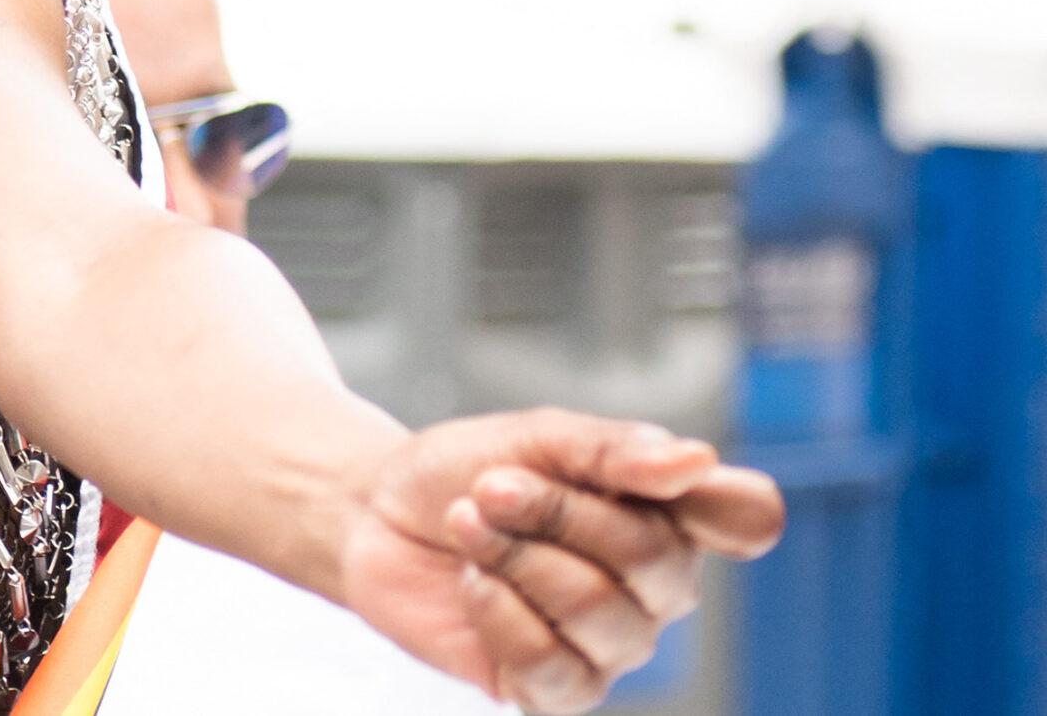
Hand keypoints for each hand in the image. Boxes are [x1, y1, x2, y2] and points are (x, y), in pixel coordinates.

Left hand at [333, 408, 784, 712]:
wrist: (377, 515)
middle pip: (655, 562)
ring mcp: (610, 645)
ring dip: (515, 559)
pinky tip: (472, 585)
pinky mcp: (556, 690)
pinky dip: (498, 613)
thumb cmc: (463, 471)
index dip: (730, 506)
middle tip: (491, 487)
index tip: (671, 481)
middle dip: (556, 514)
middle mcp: (655, 589)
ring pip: (598, 614)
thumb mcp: (533, 438)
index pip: (750, 517)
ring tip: (468, 526)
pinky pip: (553, 667)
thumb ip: (611, 449)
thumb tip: (696, 461)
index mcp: (665, 515)